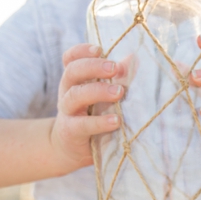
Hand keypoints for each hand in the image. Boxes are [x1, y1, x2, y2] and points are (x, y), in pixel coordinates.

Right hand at [49, 43, 126, 170]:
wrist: (71, 149)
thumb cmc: (93, 115)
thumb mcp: (103, 95)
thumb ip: (117, 77)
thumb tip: (133, 58)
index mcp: (75, 80)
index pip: (70, 59)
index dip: (81, 51)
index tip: (99, 50)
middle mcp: (67, 92)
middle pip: (72, 72)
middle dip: (93, 67)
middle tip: (114, 68)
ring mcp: (67, 112)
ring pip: (75, 96)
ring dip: (98, 91)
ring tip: (119, 92)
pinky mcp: (71, 132)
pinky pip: (82, 125)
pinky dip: (99, 122)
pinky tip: (115, 121)